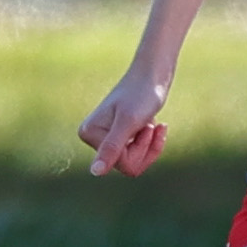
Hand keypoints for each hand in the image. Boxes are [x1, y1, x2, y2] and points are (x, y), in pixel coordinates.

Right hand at [79, 62, 171, 177]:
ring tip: (152, 123)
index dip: (140, 149)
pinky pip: (139, 154)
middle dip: (146, 148)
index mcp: (89, 133)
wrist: (153, 74)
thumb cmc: (142, 94)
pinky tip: (158, 125)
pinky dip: (152, 142)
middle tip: (150, 124)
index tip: (145, 125)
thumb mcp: (128, 123)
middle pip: (128, 166)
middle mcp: (93, 137)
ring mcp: (106, 137)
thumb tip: (94, 172)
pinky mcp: (119, 135)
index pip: (121, 163)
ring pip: (135, 161)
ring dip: (150, 144)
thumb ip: (111, 148)